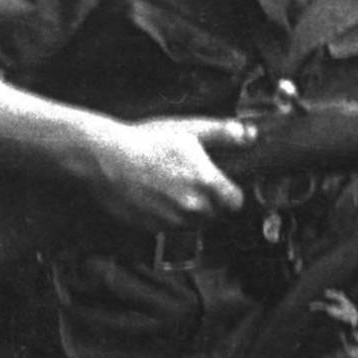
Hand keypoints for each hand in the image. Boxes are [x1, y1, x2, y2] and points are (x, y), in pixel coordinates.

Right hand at [85, 116, 253, 230]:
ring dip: (190, 212)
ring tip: (173, 188)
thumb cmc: (148, 141)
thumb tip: (250, 136)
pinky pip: (169, 228)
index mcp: (208, 184)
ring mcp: (171, 220)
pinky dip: (167, 217)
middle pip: (215, 214)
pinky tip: (156, 197)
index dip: (231, 194)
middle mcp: (193, 208)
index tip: (223, 185)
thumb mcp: (191, 130)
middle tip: (194, 183)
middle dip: (211, 202)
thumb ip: (225, 134)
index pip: (236, 203)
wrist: (106, 157)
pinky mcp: (150, 228)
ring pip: (192, 223)